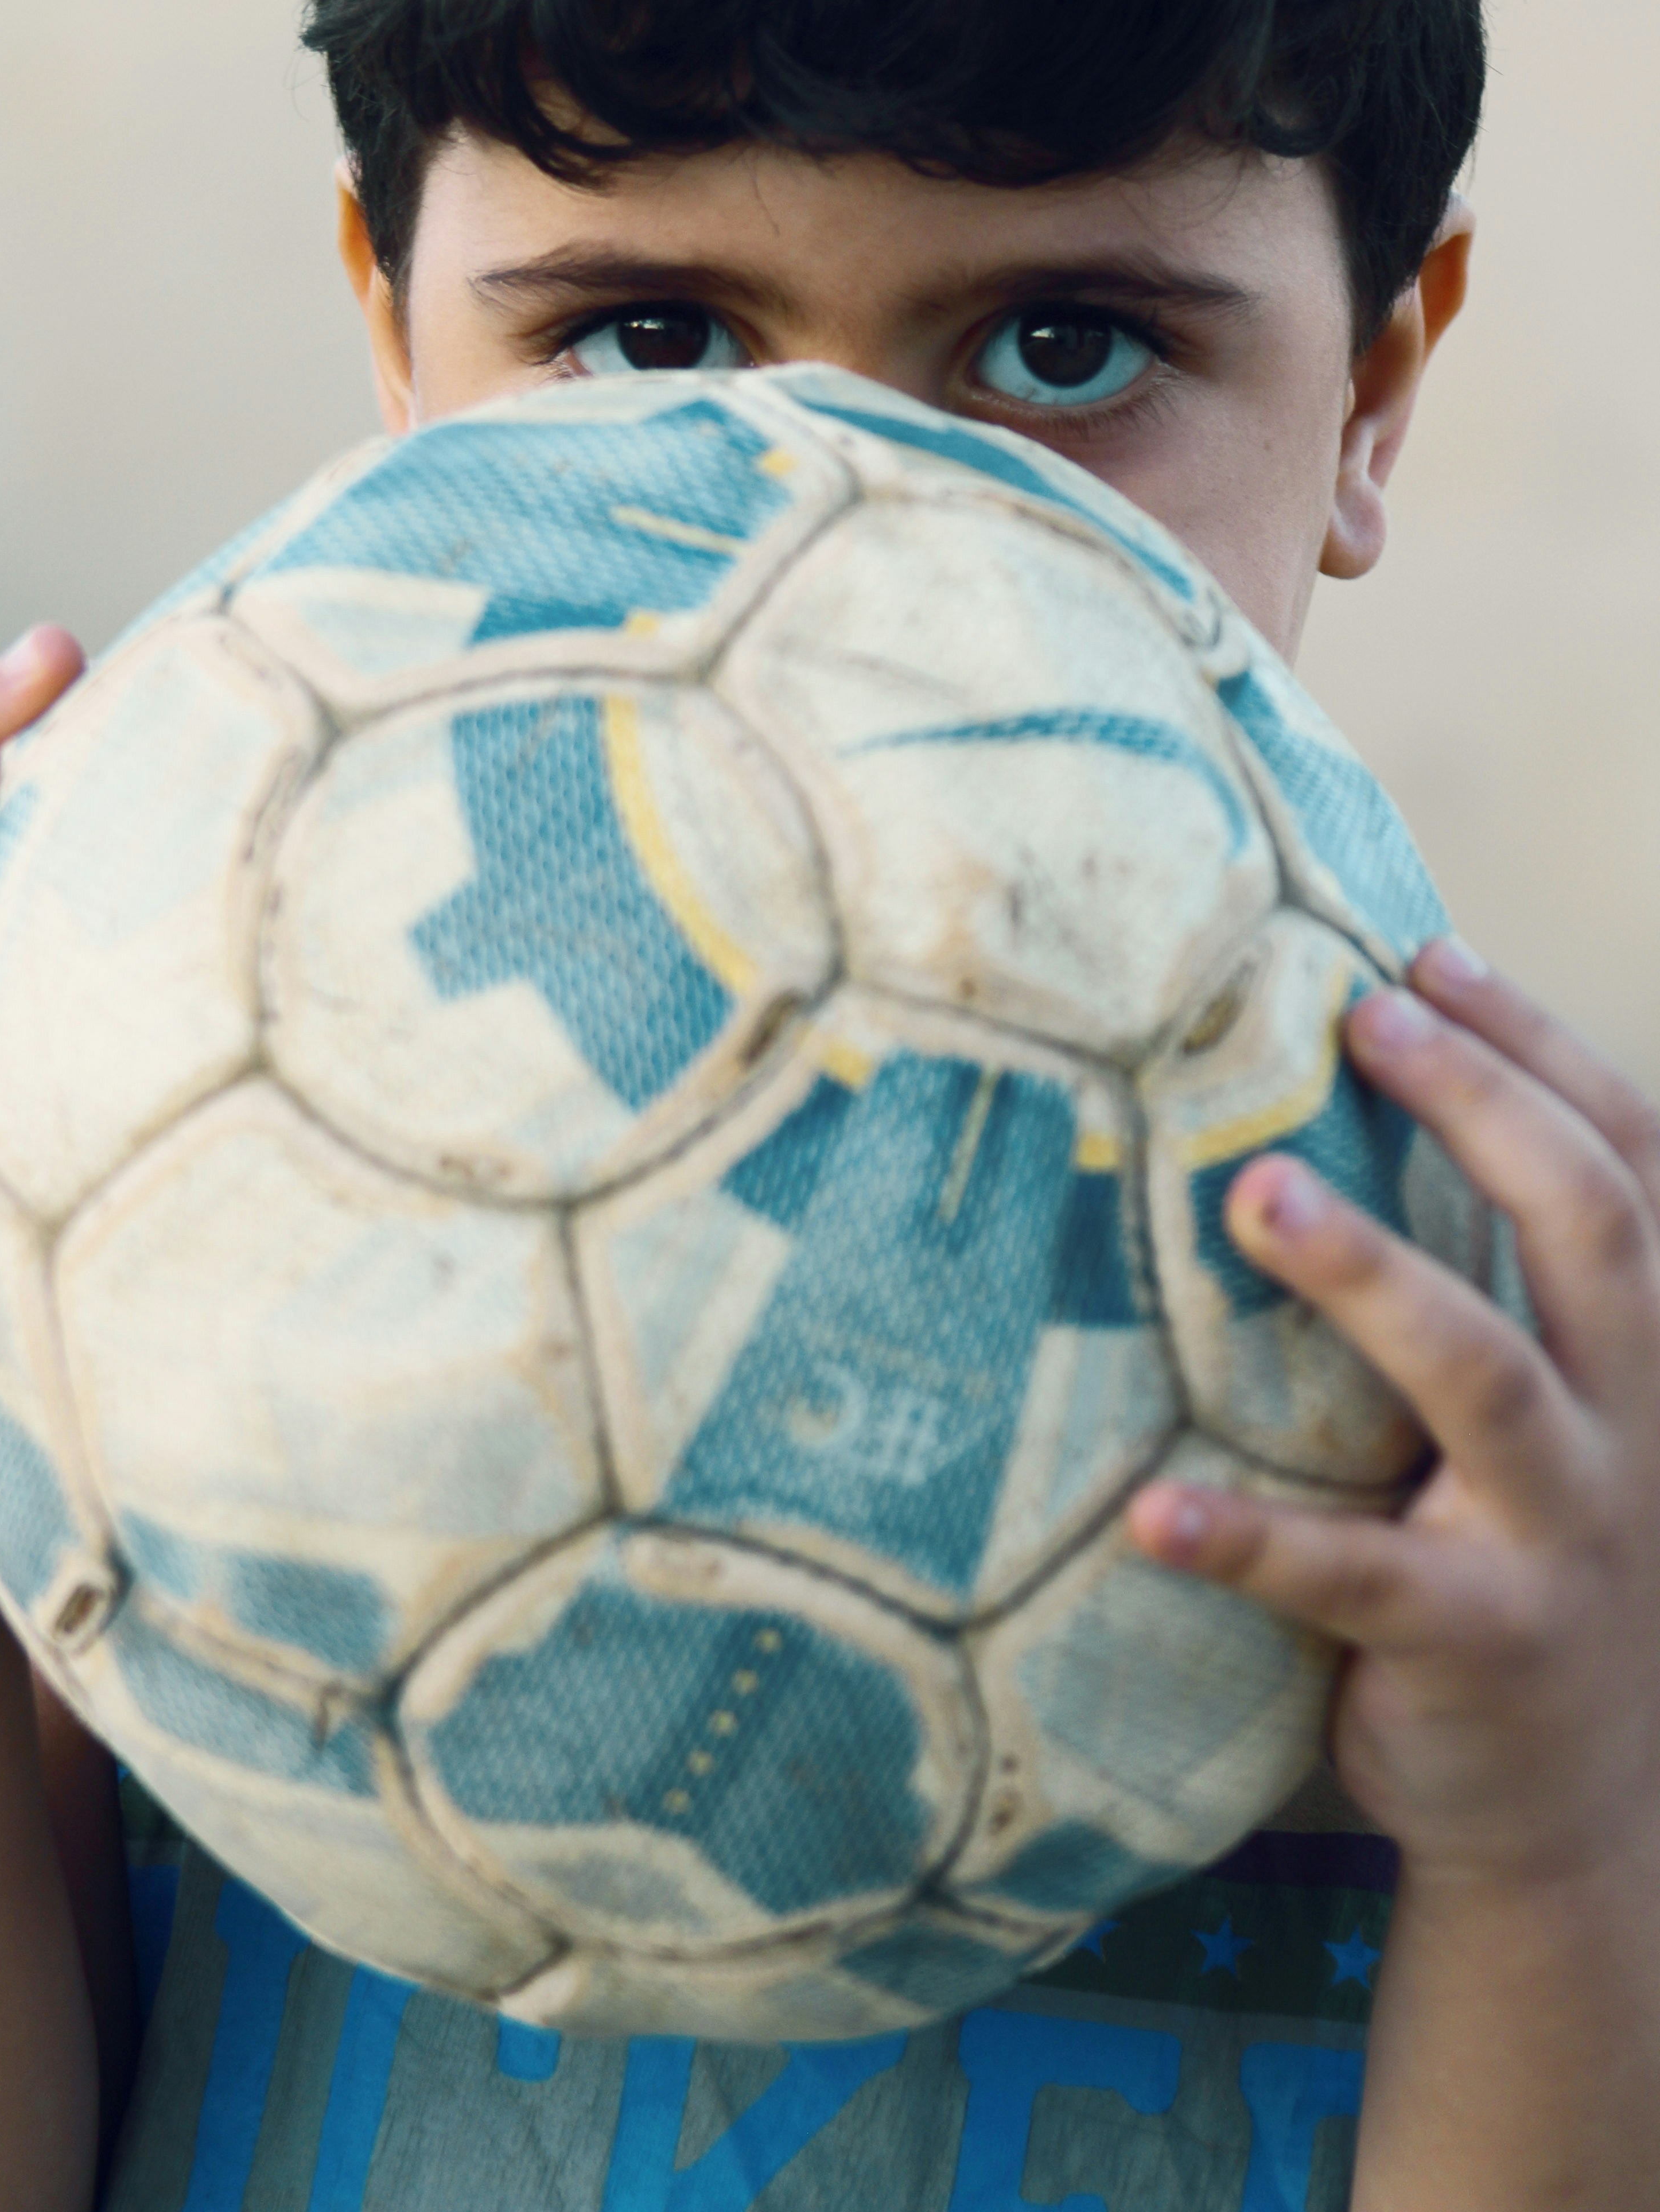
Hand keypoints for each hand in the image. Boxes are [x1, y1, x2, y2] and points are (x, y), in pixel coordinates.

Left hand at [1128, 939, 1659, 1893]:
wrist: (1575, 1813)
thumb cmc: (1519, 1553)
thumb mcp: (1556, 1410)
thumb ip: (1494, 1286)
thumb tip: (1341, 1102)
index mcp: (1641, 1352)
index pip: (1629, 1162)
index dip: (1540, 1047)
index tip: (1429, 950)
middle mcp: (1627, 1425)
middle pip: (1589, 1228)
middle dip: (1482, 1106)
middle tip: (1359, 1017)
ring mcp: (1558, 1536)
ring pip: (1484, 1377)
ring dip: (1372, 1276)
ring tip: (1255, 1196)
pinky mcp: (1472, 1644)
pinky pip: (1352, 1578)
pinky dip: (1251, 1539)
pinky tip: (1152, 1509)